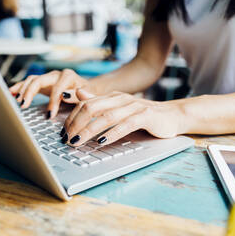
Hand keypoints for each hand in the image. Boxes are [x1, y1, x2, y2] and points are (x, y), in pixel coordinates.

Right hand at [9, 69, 93, 117]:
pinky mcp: (43, 82)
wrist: (87, 91)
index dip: (52, 102)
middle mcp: (57, 74)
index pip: (57, 88)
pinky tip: (11, 92)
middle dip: (30, 92)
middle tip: (24, 105)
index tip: (49, 115)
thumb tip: (65, 95)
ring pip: (32, 80)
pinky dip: (20, 86)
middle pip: (39, 80)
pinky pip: (29, 82)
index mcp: (69, 76)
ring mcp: (48, 77)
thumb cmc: (87, 94)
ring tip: (18, 101)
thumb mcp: (87, 95)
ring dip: (23, 90)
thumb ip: (77, 95)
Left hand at [61, 90, 184, 145]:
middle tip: (66, 138)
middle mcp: (120, 99)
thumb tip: (77, 93)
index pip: (85, 104)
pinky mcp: (145, 116)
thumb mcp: (117, 108)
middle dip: (75, 124)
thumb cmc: (142, 115)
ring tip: (77, 141)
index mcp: (111, 97)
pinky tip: (102, 141)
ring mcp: (133, 106)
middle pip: (91, 108)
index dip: (71, 118)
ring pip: (106, 117)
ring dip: (89, 130)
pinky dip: (112, 133)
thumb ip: (98, 101)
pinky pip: (126, 124)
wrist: (172, 115)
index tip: (62, 132)